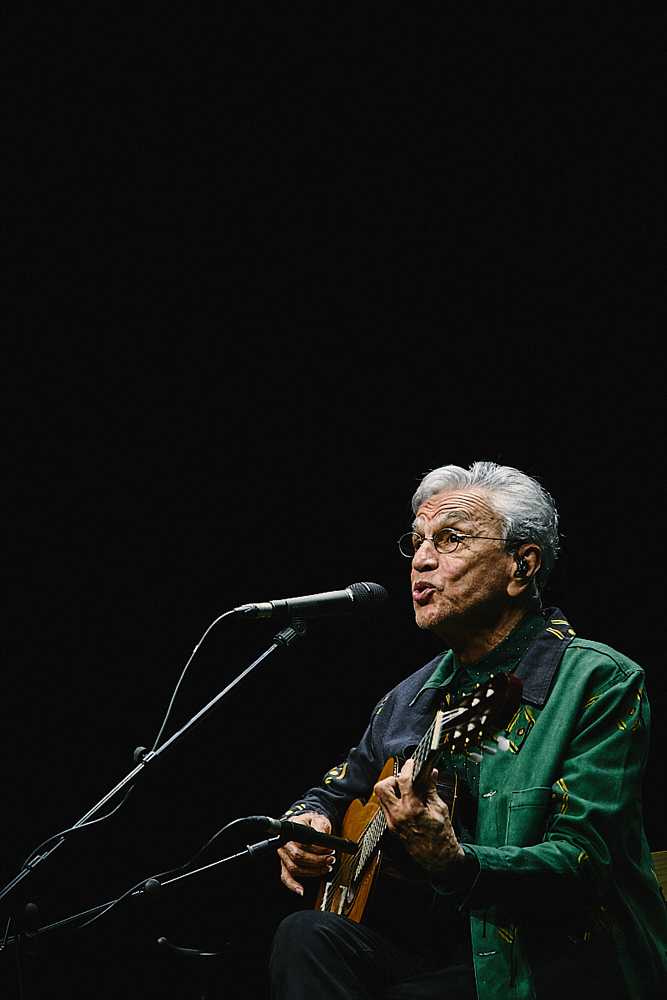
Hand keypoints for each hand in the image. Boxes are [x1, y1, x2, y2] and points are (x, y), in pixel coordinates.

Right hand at [277, 812, 333, 895]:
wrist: (307, 824)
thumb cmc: (312, 822)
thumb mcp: (319, 820)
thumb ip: (320, 828)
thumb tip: (323, 841)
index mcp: (291, 830)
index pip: (302, 843)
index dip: (317, 849)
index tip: (329, 850)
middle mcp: (284, 843)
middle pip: (298, 857)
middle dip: (317, 860)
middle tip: (330, 859)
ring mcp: (284, 855)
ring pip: (294, 868)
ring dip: (312, 871)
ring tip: (326, 867)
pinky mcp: (285, 864)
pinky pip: (285, 877)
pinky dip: (293, 885)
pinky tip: (301, 890)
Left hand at [374, 759, 464, 882]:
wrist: (439, 860)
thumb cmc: (442, 837)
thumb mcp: (439, 809)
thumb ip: (431, 789)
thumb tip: (430, 773)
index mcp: (412, 810)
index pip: (403, 781)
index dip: (408, 768)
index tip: (412, 763)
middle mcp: (398, 816)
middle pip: (381, 787)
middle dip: (392, 779)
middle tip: (405, 779)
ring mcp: (392, 823)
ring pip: (381, 797)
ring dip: (391, 789)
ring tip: (406, 790)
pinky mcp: (391, 827)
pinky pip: (386, 807)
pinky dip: (393, 800)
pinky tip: (406, 801)